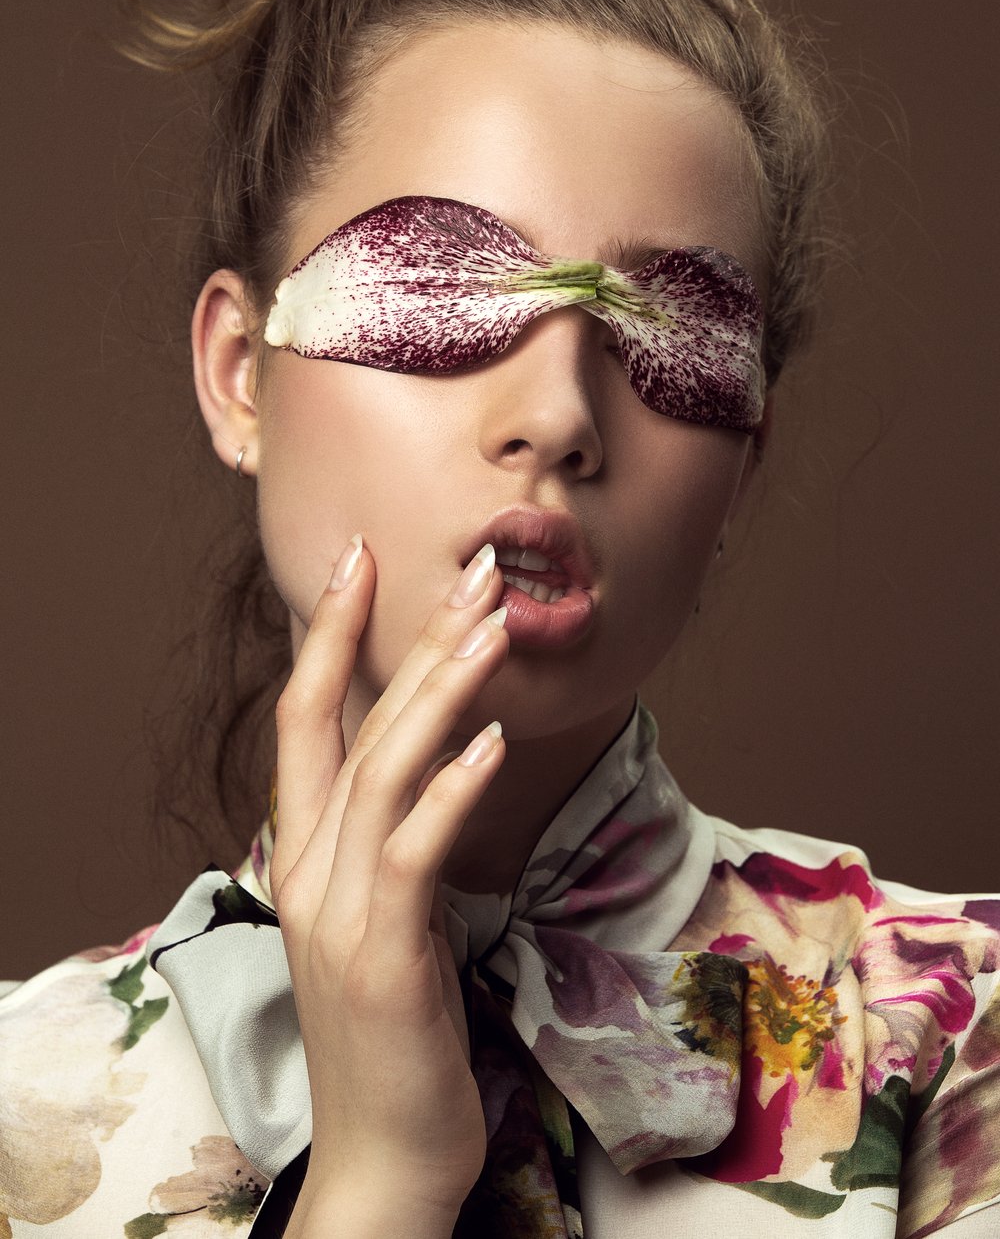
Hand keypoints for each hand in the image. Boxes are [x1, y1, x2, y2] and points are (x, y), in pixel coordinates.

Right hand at [268, 534, 507, 1220]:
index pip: (305, 720)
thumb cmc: (395, 1035)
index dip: (329, 636)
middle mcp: (311, 870)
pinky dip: (453, 786)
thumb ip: (392, 848)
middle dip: (403, 635)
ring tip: (491, 622)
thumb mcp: (384, 923)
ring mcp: (340, 911)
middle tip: (468, 566)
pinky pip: (416, 849)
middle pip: (347, 723)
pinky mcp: (383, 954)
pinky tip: (493, 739)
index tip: (361, 561)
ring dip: (439, 687)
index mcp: (308, 856)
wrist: (384, 1158)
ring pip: (382, 768)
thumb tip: (437, 780)